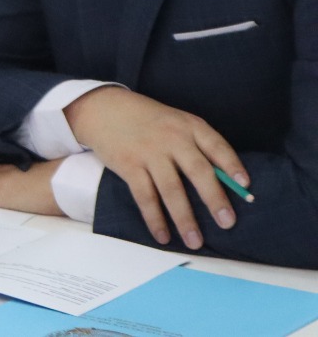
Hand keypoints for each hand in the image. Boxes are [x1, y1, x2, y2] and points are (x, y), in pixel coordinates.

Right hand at [65, 85, 245, 248]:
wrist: (105, 109)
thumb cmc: (149, 121)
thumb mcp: (176, 123)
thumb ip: (197, 146)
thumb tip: (225, 182)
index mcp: (188, 126)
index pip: (216, 146)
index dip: (232, 166)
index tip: (245, 186)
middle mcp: (171, 138)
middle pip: (197, 171)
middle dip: (214, 198)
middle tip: (227, 223)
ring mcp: (149, 152)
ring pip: (171, 189)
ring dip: (184, 218)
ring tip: (195, 241)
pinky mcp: (128, 165)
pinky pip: (144, 196)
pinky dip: (154, 218)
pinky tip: (163, 235)